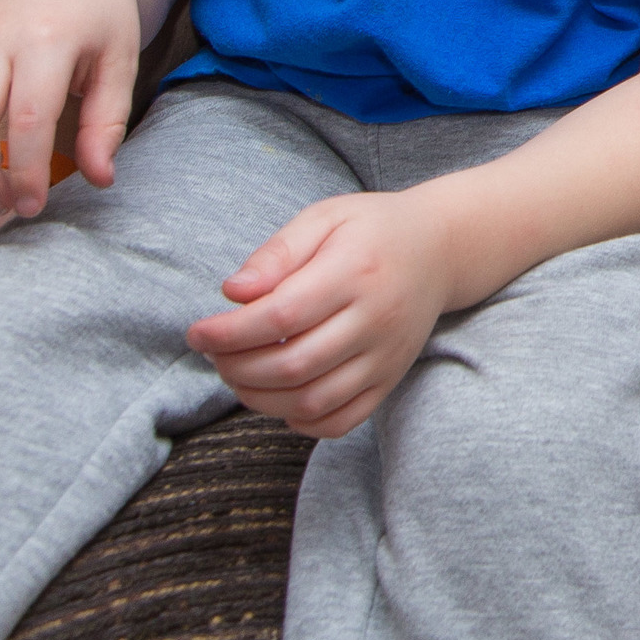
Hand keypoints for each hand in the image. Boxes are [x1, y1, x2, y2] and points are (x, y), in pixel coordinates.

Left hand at [187, 190, 460, 438]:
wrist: (441, 249)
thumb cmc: (372, 230)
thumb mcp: (325, 218)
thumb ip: (278, 252)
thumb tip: (234, 293)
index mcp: (356, 271)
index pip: (281, 317)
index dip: (228, 333)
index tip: (198, 333)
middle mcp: (376, 319)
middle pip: (292, 366)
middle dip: (236, 368)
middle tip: (215, 354)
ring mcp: (386, 355)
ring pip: (313, 401)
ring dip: (260, 398)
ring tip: (239, 374)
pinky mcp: (391, 379)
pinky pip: (342, 421)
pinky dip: (301, 421)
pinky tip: (279, 397)